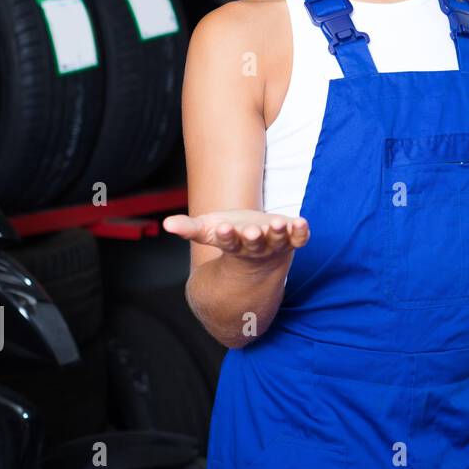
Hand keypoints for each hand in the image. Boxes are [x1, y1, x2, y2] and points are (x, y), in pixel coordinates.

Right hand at [162, 210, 309, 269]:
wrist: (259, 247)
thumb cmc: (231, 234)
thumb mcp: (208, 230)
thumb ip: (189, 228)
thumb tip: (166, 224)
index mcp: (234, 245)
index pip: (229, 242)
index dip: (227, 236)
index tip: (224, 228)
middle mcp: (256, 247)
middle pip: (254, 244)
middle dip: (254, 238)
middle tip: (252, 232)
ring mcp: (276, 244)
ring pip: (279, 241)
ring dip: (280, 233)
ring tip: (279, 223)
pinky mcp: (292, 238)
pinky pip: (299, 238)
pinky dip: (302, 232)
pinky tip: (302, 221)